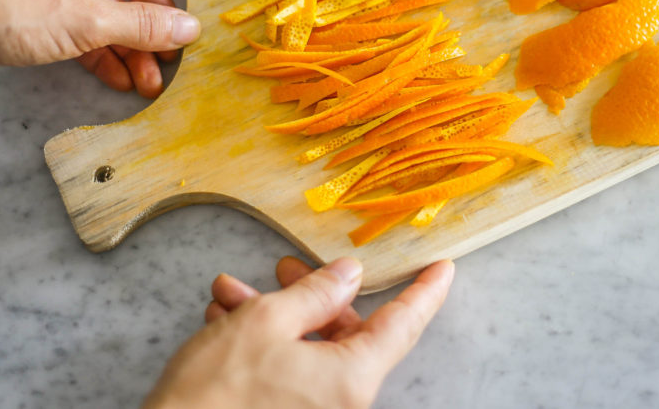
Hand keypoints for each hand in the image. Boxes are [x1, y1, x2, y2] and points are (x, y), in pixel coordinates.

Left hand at [0, 0, 224, 96]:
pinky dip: (106, 50)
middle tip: (174, 53)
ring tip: (150, 81)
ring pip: (114, 8)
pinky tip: (121, 79)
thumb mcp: (88, 20)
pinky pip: (90, 24)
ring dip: (134, 45)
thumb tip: (188, 29)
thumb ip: (143, 25)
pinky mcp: (45, 4)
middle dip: (158, 20)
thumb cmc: (10, 5)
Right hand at [142, 257, 454, 408]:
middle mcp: (340, 401)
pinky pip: (287, 370)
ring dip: (273, 312)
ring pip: (308, 347)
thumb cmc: (216, 393)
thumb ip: (316, 293)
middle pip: (347, 333)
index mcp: (352, 379)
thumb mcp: (266, 321)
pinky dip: (260, 341)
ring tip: (231, 293)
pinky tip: (224, 320)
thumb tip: (349, 274)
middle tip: (286, 264)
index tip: (443, 269)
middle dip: (313, 293)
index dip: (424, 292)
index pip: (403, 325)